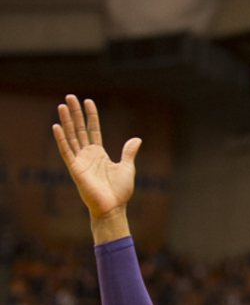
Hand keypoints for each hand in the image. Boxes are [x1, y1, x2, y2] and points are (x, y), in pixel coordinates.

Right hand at [53, 94, 139, 222]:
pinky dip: (61, 139)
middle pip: (79, 129)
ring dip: (66, 121)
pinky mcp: (75, 169)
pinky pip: (66, 151)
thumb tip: (137, 139)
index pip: (93, 130)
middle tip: (69, 97)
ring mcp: (80, 161)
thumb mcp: (127, 167)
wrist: (113, 208)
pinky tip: (57, 126)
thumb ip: (128, 152)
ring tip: (61, 106)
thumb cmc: (120, 192)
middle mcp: (87, 155)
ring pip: (71, 137)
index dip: (91, 116)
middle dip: (75, 113)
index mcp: (99, 154)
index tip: (87, 101)